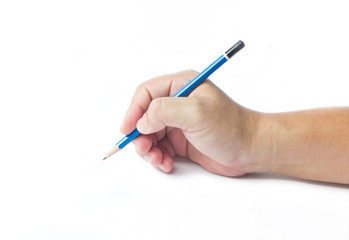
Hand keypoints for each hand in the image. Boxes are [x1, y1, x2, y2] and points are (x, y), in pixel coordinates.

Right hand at [120, 70, 262, 175]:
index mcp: (181, 85)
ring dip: (148, 149)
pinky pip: (159, 148)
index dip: (133, 110)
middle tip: (145, 150)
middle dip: (140, 135)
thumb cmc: (230, 127)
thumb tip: (141, 122)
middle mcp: (177, 102)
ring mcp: (178, 122)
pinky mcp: (180, 140)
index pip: (146, 93)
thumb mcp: (196, 112)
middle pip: (144, 116)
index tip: (127, 129)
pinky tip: (167, 164)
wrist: (250, 150)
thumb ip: (164, 111)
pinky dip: (158, 157)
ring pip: (149, 134)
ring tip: (159, 160)